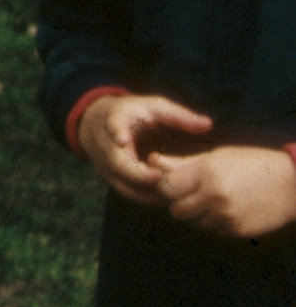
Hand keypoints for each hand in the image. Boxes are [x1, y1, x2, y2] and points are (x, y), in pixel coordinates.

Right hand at [75, 89, 213, 212]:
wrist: (99, 123)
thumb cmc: (135, 114)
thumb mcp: (155, 107)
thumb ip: (180, 116)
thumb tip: (208, 124)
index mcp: (116, 119)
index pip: (113, 126)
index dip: (116, 133)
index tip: (122, 140)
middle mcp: (105, 143)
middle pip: (116, 162)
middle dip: (136, 173)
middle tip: (159, 177)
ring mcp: (105, 163)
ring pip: (121, 181)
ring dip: (143, 190)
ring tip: (169, 195)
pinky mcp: (111, 177)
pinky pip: (127, 191)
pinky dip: (145, 197)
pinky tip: (166, 199)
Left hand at [163, 141, 295, 242]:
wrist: (293, 185)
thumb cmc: (253, 164)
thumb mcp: (217, 156)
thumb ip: (182, 163)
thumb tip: (152, 161)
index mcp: (205, 173)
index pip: (165, 188)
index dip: (164, 187)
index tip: (172, 184)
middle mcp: (213, 196)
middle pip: (175, 209)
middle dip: (178, 203)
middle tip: (189, 194)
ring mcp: (226, 216)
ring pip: (193, 222)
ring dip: (196, 214)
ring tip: (211, 200)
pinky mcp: (237, 231)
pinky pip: (213, 230)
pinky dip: (214, 223)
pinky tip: (227, 210)